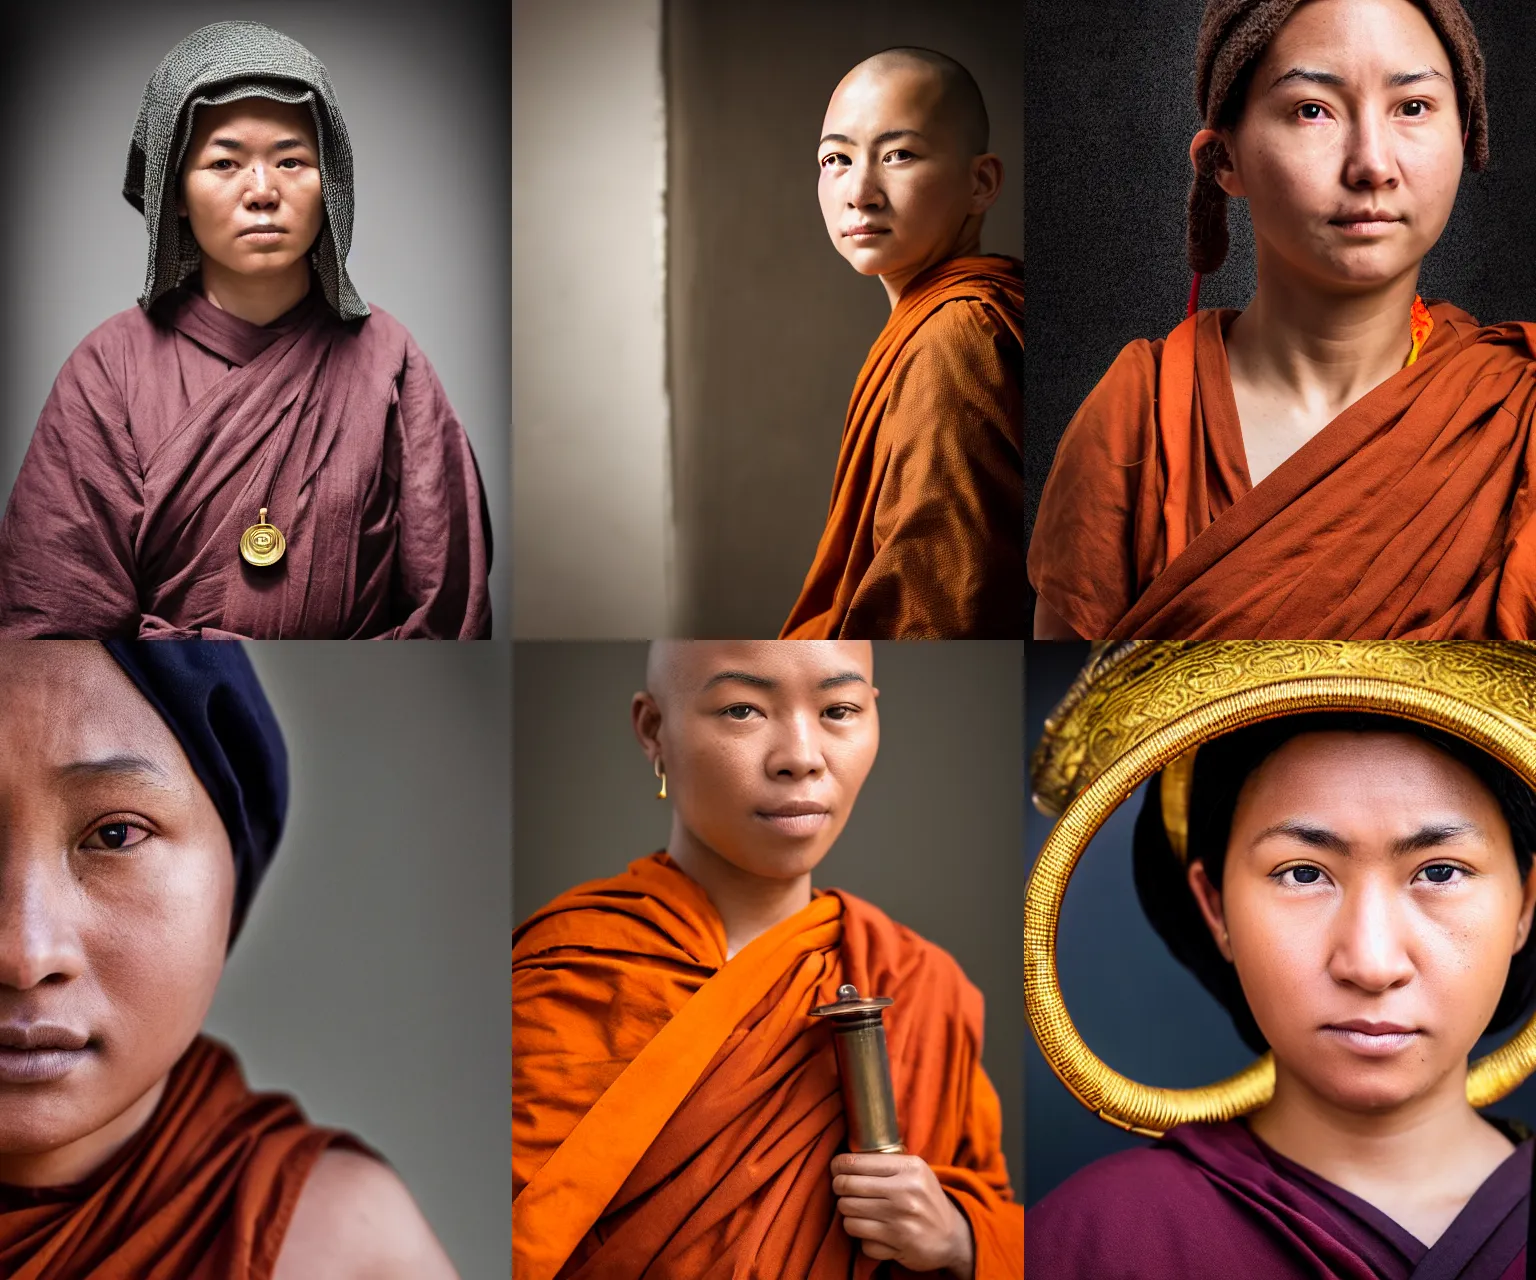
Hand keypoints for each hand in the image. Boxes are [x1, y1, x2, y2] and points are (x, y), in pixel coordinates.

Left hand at [831, 1152, 975, 1276]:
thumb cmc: (926, 1199)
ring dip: (849, 1216)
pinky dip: (863, 1238)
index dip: (838, 1166)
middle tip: (843, 1191)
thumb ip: (885, 1163)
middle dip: (839, 1190)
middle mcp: (905, 1193)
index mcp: (909, 1168)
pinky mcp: (898, 1246)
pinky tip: (874, 1232)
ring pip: (848, 1216)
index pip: (856, 1163)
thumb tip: (844, 1160)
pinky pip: (861, 1241)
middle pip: (847, 1188)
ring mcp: (901, 1221)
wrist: (952, 1235)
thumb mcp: (915, 1171)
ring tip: (859, 1212)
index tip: (836, 1170)